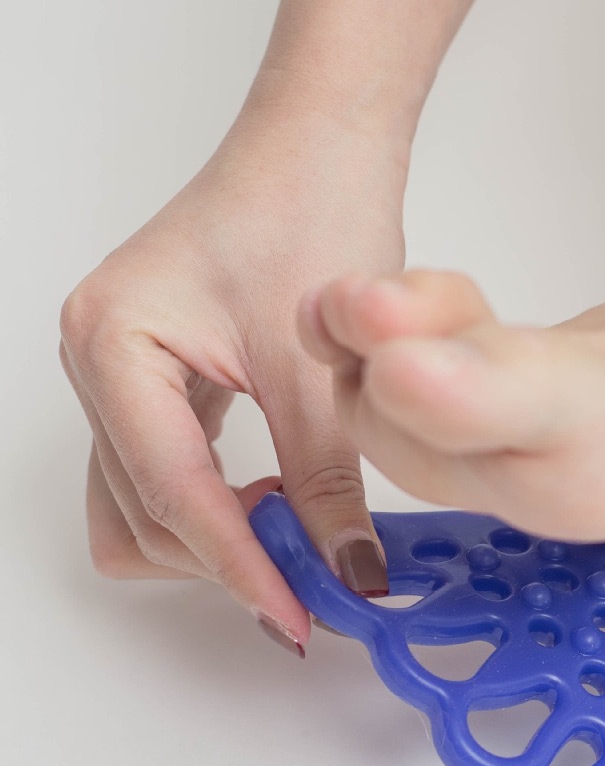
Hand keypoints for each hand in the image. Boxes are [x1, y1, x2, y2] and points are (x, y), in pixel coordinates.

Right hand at [59, 106, 407, 652]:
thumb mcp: (323, 370)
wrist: (317, 147)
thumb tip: (348, 580)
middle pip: (139, 517)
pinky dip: (208, 507)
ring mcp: (111, 372)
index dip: (236, 567)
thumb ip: (330, 486)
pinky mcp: (142, 380)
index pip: (171, 494)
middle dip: (221, 556)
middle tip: (313, 576)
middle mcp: (94, 360)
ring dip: (209, 541)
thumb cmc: (311, 211)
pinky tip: (274, 504)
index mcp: (115, 343)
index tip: (294, 617)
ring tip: (294, 533)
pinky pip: (154, 475)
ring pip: (136, 509)